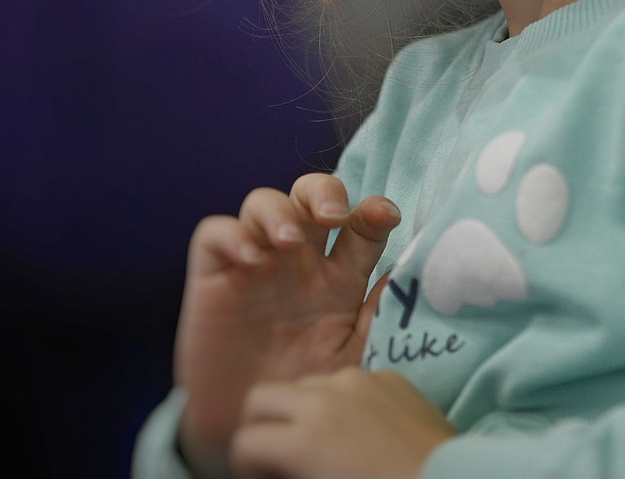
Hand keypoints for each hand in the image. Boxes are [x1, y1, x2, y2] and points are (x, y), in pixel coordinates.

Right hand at [175, 175, 401, 477]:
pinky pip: (214, 234)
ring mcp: (255, 264)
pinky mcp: (213, 277)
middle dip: (325, 193)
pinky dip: (232, 234)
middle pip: (312, 196)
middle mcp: (298, 261)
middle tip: (334, 217)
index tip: (386, 217)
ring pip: (263, 203)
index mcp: (339, 276)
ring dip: (279, 210)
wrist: (248, 432)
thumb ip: (378, 316)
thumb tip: (411, 274)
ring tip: (289, 241)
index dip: (373, 211)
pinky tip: (250, 258)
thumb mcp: (353, 358)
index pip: (360, 225)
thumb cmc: (306, 394)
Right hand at [228, 369, 455, 478]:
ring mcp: (360, 381)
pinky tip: (360, 429)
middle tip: (276, 455)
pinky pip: (348, 381)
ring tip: (321, 441)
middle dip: (260, 426)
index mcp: (303, 441)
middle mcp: (325, 399)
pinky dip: (341, 401)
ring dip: (300, 410)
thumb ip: (288, 474)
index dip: (246, 467)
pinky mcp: (390, 376)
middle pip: (262, 397)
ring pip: (305, 384)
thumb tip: (273, 470)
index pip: (244, 443)